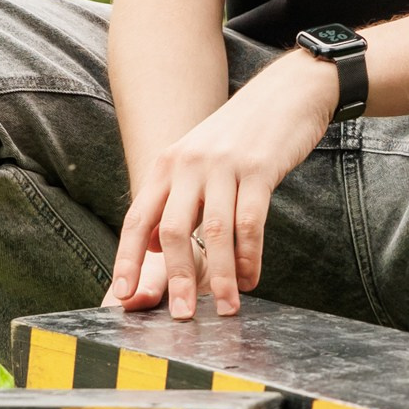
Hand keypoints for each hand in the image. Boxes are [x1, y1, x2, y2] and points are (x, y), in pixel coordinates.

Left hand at [107, 51, 339, 318]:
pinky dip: (250, 256)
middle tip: (183, 316)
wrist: (286, 93)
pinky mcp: (259, 168)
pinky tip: (251, 278)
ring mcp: (223, 165)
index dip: (127, 259)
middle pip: (172, 230)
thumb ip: (172, 202)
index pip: (138, 218)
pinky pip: (251, 222)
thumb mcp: (195, 161)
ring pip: (214, 232)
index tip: (123, 295)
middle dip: (176, 279)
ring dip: (219, 276)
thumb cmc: (240, 137)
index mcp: (167, 165)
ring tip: (227, 307)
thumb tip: (149, 246)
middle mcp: (188, 163)